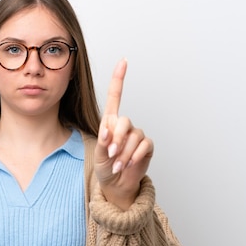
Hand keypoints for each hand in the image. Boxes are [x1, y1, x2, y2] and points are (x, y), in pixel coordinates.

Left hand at [95, 59, 153, 209]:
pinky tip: (128, 164)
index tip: (123, 61)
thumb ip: (103, 140)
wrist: (116, 183)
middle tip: (110, 153)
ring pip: (134, 137)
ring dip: (124, 153)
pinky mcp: (147, 146)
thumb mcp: (98, 153)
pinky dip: (134, 156)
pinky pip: (144, 145)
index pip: (115, 96)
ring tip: (117, 164)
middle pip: (124, 121)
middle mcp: (125, 125)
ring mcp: (137, 135)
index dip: (119, 79)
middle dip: (117, 139)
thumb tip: (108, 130)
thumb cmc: (104, 166)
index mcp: (111, 122)